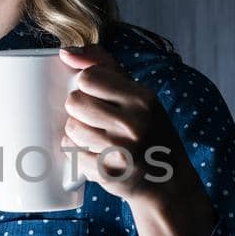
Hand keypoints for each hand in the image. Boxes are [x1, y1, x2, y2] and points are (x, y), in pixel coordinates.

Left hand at [59, 43, 217, 235]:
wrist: (169, 182)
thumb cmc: (150, 132)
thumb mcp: (140, 96)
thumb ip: (105, 67)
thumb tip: (65, 53)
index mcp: (142, 99)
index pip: (88, 78)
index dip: (86, 86)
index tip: (99, 96)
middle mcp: (133, 123)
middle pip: (74, 102)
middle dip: (80, 110)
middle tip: (98, 120)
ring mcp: (119, 150)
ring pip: (71, 127)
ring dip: (78, 133)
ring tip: (99, 139)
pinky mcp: (106, 173)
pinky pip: (72, 154)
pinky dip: (80, 155)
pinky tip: (100, 157)